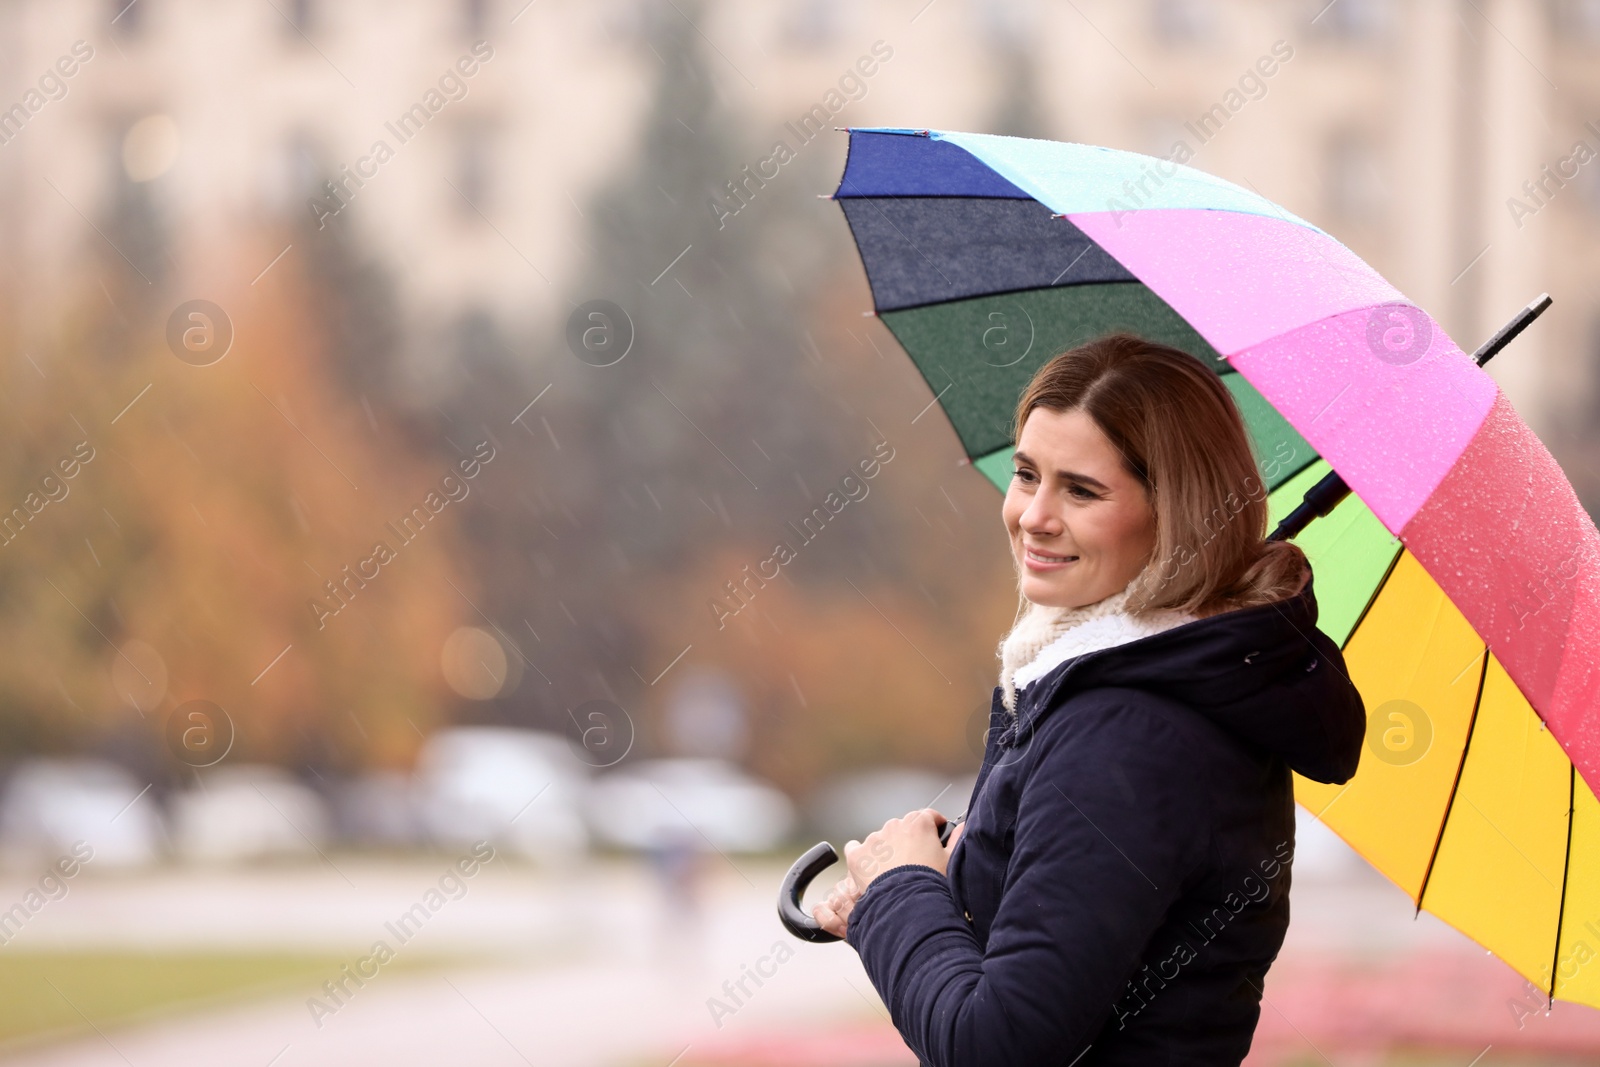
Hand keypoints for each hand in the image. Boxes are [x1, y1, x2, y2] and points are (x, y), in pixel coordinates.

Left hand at [810, 809, 963, 938]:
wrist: (907, 905)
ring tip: (894, 872)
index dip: (933, 825)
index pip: (927, 816)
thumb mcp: (950, 860)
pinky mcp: (858, 855)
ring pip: (880, 839)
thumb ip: (957, 839)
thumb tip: (962, 828)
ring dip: (886, 850)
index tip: (935, 834)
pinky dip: (862, 856)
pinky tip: (869, 869)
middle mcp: (894, 827)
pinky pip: (856, 849)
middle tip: (914, 861)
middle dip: (908, 841)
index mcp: (918, 824)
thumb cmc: (930, 883)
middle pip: (902, 828)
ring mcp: (874, 840)